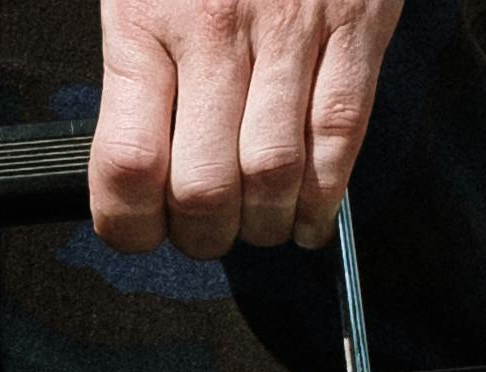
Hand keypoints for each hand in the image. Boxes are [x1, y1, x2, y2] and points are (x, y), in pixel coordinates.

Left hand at [91, 0, 406, 260]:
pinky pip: (341, 133)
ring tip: (256, 225)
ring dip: (264, 225)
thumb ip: (132, 68)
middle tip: (202, 234)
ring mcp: (291, 30)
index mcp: (146, 21)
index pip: (129, 164)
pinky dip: (328, 195)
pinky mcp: (356, 24)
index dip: (129, 225)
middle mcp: (216, 31)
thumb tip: (131, 167)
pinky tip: (311, 218)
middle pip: (207, 186)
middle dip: (202, 236)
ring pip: (276, 175)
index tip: (137, 233)